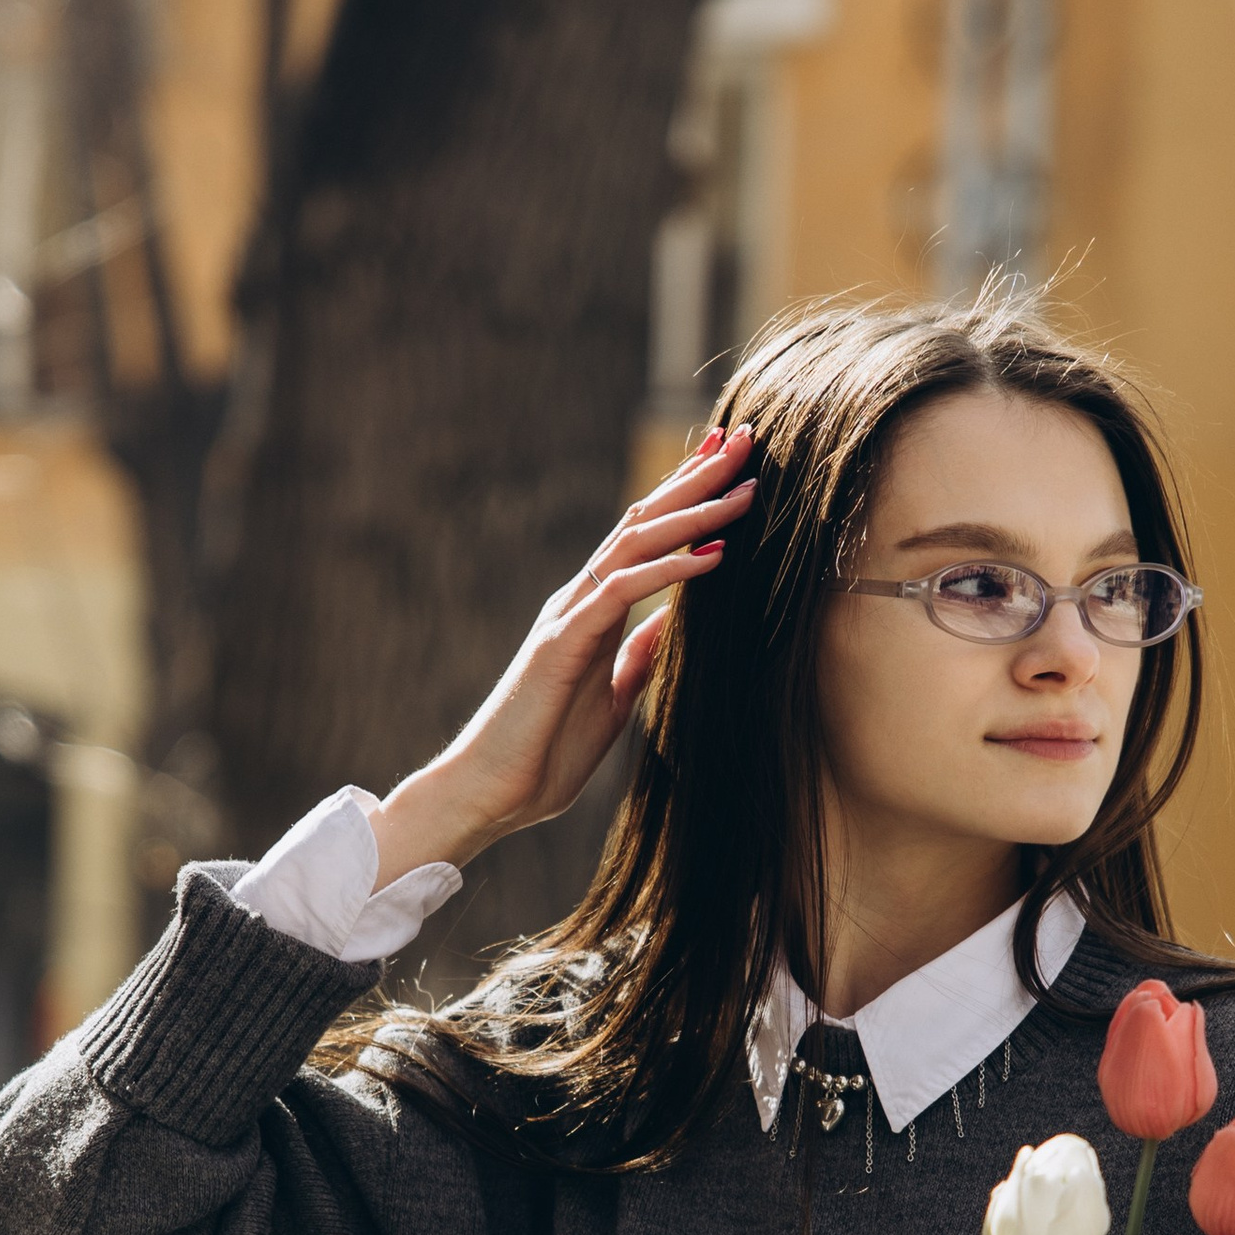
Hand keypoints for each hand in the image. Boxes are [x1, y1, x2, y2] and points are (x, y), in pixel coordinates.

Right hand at [368, 425, 756, 877]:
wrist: (490, 793)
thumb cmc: (545, 754)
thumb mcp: (614, 697)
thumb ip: (640, 655)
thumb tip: (672, 621)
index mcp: (591, 613)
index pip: (645, 540)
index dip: (687, 499)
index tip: (732, 468)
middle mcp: (579, 601)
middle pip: (643, 522)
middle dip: (695, 480)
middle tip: (745, 441)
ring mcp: (569, 616)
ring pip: (635, 543)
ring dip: (693, 511)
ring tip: (744, 486)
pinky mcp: (563, 643)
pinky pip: (623, 592)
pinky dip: (671, 569)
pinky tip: (714, 554)